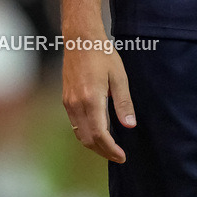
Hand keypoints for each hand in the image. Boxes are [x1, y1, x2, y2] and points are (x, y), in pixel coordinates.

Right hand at [62, 35, 135, 161]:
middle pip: (88, 139)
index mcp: (91, 99)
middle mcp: (76, 105)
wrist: (80, 40)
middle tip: (118, 156)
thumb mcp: (119, 76)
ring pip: (79, 134)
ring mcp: (69, 103)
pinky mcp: (66, 100)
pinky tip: (97, 132)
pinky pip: (75, 124)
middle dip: (103, 151)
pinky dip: (86, 134)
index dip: (111, 150)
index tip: (122, 156)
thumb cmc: (102, 54)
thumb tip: (130, 125)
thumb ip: (123, 102)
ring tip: (109, 147)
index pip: (99, 135)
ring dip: (94, 145)